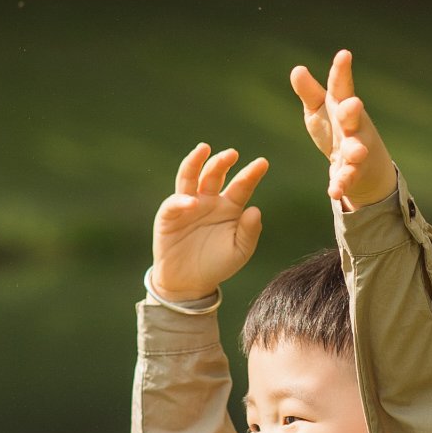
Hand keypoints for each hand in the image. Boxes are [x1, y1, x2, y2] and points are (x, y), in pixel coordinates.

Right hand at [151, 144, 268, 300]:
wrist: (189, 284)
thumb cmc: (217, 265)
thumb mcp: (239, 252)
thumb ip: (249, 232)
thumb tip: (255, 210)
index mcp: (230, 207)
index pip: (241, 186)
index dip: (251, 174)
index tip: (263, 163)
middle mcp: (209, 201)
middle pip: (215, 174)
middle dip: (222, 162)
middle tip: (232, 153)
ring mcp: (188, 206)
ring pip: (190, 177)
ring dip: (195, 162)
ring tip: (203, 148)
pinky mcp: (169, 216)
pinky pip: (174, 204)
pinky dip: (182, 201)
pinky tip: (193, 202)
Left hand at [289, 50, 396, 211]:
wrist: (361, 164)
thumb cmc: (336, 128)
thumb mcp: (319, 110)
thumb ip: (309, 93)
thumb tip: (297, 69)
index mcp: (341, 105)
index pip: (341, 86)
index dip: (341, 71)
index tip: (344, 54)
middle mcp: (353, 125)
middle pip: (353, 116)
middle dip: (352, 111)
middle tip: (353, 104)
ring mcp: (356, 149)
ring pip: (357, 149)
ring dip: (356, 151)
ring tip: (355, 153)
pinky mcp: (353, 172)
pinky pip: (347, 178)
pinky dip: (341, 184)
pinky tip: (334, 191)